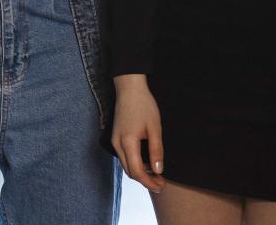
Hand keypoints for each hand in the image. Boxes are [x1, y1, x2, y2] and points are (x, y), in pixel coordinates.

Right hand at [111, 74, 164, 192]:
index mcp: (127, 142)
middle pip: (130, 171)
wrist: (129, 88)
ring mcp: (114, 141)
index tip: (161, 186)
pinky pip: (124, 157)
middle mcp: (117, 144)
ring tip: (156, 175)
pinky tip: (146, 162)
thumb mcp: (155, 127)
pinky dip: (135, 164)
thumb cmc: (144, 105)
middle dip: (145, 180)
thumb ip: (156, 150)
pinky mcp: (116, 137)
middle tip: (161, 183)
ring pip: (126, 165)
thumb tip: (158, 170)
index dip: (149, 182)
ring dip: (140, 173)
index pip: (136, 171)